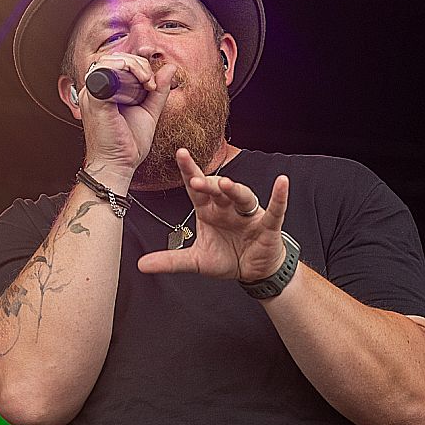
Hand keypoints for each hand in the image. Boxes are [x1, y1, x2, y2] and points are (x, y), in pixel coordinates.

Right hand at [78, 54, 177, 184]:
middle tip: (152, 84)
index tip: (153, 84)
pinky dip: (128, 70)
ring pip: (110, 60)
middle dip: (139, 64)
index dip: (138, 65)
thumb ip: (158, 90)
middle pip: (115, 58)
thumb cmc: (129, 144)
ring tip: (148, 84)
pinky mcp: (93, 100)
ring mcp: (91, 94)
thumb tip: (169, 67)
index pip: (119, 63)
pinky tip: (142, 85)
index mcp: (103, 91)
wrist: (119, 165)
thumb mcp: (149, 111)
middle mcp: (93, 90)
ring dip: (134, 65)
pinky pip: (107, 72)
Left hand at [138, 148, 289, 280]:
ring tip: (226, 186)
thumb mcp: (196, 261)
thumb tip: (142, 265)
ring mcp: (247, 214)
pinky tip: (282, 183)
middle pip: (217, 190)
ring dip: (235, 190)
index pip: (196, 188)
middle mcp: (227, 207)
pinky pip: (275, 208)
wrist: (253, 271)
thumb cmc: (227, 257)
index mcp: (209, 211)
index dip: (188, 171)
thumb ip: (170, 261)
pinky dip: (279, 196)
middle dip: (208, 184)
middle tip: (195, 179)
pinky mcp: (267, 224)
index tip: (179, 153)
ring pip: (241, 196)